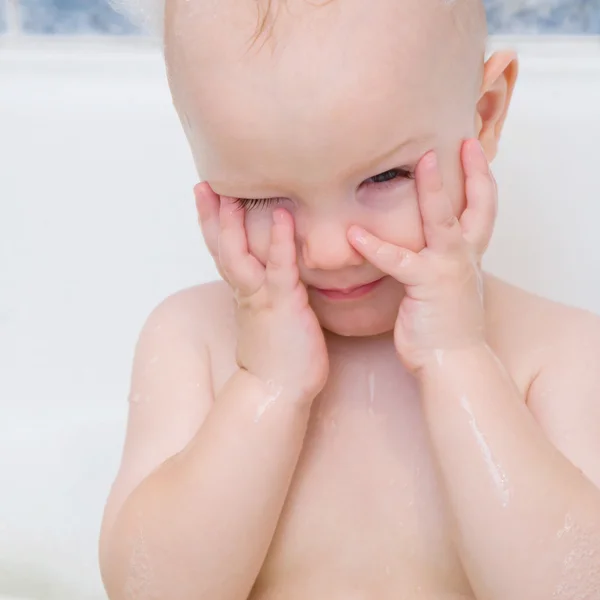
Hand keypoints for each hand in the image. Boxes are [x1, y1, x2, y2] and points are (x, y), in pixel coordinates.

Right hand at [195, 184, 328, 400]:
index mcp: (244, 294)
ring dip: (232, 222)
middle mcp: (246, 291)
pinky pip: (279, 267)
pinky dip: (279, 241)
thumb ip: (268, 297)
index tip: (207, 200)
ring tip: (227, 192)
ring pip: (238, 254)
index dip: (213, 227)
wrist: (278, 391)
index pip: (223, 254)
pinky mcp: (283, 303)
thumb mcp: (270, 319)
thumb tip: (275, 283)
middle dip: (211, 216)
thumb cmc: (280, 358)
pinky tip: (283, 216)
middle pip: (221, 248)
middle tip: (203, 186)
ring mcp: (262, 296)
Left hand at [348, 140, 495, 373]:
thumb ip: (436, 260)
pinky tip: (354, 235)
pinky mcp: (427, 285)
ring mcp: (449, 269)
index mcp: (469, 256)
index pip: (482, 209)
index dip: (480, 178)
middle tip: (464, 141)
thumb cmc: (444, 325)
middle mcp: (465, 257)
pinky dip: (376, 246)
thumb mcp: (446, 285)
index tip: (472, 150)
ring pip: (443, 221)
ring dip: (432, 190)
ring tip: (421, 162)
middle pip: (474, 206)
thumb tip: (419, 245)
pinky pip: (400, 260)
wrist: (453, 360)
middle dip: (471, 172)